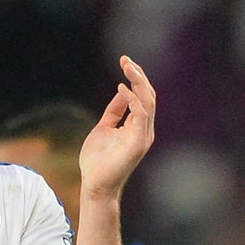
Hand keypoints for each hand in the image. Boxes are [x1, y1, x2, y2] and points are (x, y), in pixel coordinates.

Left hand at [78, 56, 156, 202]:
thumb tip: (121, 90)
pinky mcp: (138, 143)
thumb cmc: (98, 162)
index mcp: (138, 126)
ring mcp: (143, 136)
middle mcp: (144, 130)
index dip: (136, 78)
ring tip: (127, 66)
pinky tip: (122, 88)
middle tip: (125, 59)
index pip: (143, 97)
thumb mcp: (104, 128)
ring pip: (148, 101)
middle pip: (148, 95)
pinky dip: (133, 99)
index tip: (125, 62)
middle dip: (138, 75)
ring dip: (138, 82)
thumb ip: (114, 111)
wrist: (95, 186)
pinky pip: (141, 114)